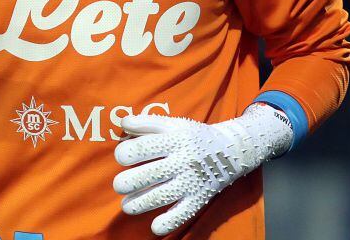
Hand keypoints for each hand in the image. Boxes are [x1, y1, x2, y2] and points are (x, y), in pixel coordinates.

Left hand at [112, 104, 291, 235]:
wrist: (230, 150)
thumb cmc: (193, 137)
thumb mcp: (174, 124)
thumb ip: (146, 123)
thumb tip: (122, 123)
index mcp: (175, 138)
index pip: (145, 146)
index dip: (126, 153)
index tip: (121, 157)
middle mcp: (184, 160)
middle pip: (151, 173)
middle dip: (128, 182)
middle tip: (119, 185)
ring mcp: (192, 181)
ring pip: (162, 196)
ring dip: (139, 204)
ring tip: (126, 205)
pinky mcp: (199, 199)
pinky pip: (183, 214)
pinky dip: (168, 223)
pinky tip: (154, 226)